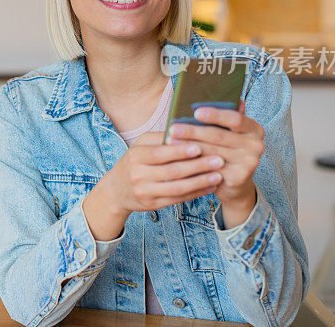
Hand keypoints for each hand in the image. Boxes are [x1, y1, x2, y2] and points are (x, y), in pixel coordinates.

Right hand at [82, 131, 224, 240]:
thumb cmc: (133, 162)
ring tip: (218, 175)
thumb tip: (185, 129)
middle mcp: (138, 174)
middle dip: (198, 166)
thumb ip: (160, 138)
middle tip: (218, 160)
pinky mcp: (152, 205)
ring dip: (200, 182)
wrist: (115, 190)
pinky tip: (209, 187)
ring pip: (177, 188)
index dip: (180, 151)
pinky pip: (177, 199)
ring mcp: (145, 191)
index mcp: (136, 155)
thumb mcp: (140, 146)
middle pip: (172, 171)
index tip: (200, 147)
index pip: (160, 153)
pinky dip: (195, 193)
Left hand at [167, 99, 264, 225]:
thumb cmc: (226, 151)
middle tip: (173, 128)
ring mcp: (249, 162)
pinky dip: (193, 162)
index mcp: (254, 129)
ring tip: (171, 141)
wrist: (235, 183)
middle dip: (193, 131)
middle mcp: (256, 145)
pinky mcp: (239, 177)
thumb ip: (221, 120)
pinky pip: (211, 168)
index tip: (195, 112)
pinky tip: (178, 158)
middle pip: (219, 135)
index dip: (215, 115)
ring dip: (188, 146)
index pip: (235, 118)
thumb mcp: (228, 134)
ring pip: (212, 152)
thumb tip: (199, 102)